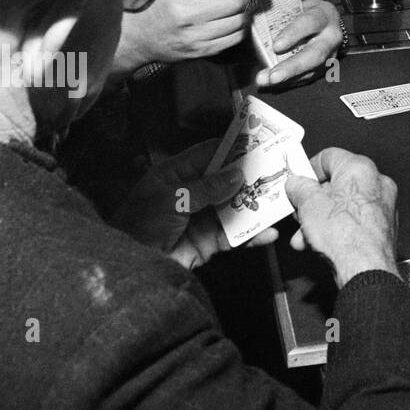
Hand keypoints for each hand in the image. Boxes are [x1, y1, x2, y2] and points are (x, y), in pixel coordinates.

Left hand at [109, 139, 277, 269]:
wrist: (129, 266)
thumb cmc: (137, 226)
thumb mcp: (170, 199)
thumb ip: (205, 188)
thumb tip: (236, 176)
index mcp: (177, 174)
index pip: (210, 153)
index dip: (233, 148)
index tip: (258, 142)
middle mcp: (193, 192)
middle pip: (228, 179)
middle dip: (251, 176)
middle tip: (277, 169)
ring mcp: (203, 217)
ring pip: (236, 206)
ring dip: (256, 204)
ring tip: (279, 200)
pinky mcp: (209, 241)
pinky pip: (236, 235)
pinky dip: (252, 234)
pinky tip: (266, 232)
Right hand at [112, 0, 266, 73]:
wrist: (133, 37)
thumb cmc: (154, 2)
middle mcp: (187, 16)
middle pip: (236, 1)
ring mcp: (194, 37)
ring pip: (239, 21)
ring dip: (244, 10)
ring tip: (235, 3)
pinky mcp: (199, 51)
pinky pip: (234, 38)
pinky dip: (239, 27)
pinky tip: (232, 19)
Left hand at [254, 0, 341, 88]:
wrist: (323, 20)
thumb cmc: (303, 12)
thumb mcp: (295, 5)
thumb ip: (277, 13)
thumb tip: (249, 20)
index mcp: (323, 15)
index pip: (311, 22)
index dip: (294, 34)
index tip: (276, 46)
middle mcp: (331, 36)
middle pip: (315, 53)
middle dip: (293, 66)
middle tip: (273, 76)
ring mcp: (331, 54)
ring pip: (312, 70)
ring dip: (288, 78)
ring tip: (266, 81)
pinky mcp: (326, 67)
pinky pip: (308, 78)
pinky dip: (289, 82)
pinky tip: (273, 84)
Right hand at [285, 147, 399, 285]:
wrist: (365, 269)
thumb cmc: (345, 235)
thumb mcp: (308, 205)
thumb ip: (299, 188)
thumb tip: (296, 183)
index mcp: (360, 168)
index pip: (329, 156)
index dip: (309, 169)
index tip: (297, 182)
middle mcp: (377, 182)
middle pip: (336, 184)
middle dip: (313, 202)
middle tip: (299, 212)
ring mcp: (383, 205)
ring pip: (343, 206)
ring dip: (320, 220)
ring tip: (304, 237)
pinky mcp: (383, 227)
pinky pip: (355, 222)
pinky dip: (337, 230)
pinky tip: (319, 244)